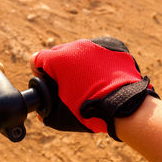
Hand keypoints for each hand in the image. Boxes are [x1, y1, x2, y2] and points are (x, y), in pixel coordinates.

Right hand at [30, 37, 157, 140]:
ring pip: (80, 51)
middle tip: (68, 85)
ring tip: (88, 83)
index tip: (47, 83)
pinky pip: (99, 51)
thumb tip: (42, 113)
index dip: (39, 73)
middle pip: (58, 53)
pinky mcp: (114, 46)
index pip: (37, 59)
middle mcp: (76, 46)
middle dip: (59, 67)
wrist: (124, 108)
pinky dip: (98, 62)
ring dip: (79, 63)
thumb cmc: (88, 111)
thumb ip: (44, 112)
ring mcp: (96, 44)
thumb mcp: (58, 116)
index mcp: (58, 59)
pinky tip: (103, 78)